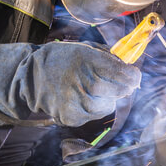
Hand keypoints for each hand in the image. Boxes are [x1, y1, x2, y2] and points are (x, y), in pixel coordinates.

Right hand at [0, 41, 140, 126]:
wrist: (30, 77)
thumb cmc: (62, 60)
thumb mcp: (84, 49)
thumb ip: (108, 57)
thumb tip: (130, 66)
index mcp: (86, 60)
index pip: (121, 73)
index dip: (132, 76)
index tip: (134, 76)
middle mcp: (81, 81)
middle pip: (119, 91)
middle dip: (123, 88)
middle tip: (121, 84)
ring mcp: (75, 101)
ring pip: (108, 106)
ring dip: (108, 100)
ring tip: (94, 90)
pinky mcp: (70, 116)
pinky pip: (93, 116)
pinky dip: (93, 109)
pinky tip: (81, 99)